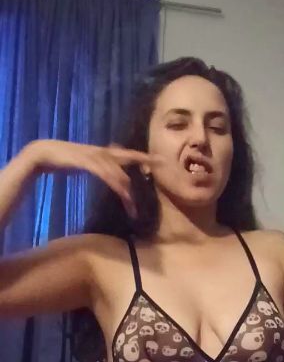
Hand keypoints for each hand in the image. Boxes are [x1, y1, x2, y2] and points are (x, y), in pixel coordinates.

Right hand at [23, 139, 164, 217]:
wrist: (43, 153)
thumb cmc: (64, 160)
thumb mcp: (87, 164)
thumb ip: (100, 168)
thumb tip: (110, 175)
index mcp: (103, 152)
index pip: (130, 154)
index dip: (146, 156)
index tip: (162, 161)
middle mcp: (103, 152)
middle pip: (131, 156)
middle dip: (147, 160)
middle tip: (163, 166)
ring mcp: (95, 156)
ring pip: (119, 173)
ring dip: (127, 192)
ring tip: (134, 209)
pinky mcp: (87, 162)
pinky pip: (106, 175)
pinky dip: (115, 185)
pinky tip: (123, 192)